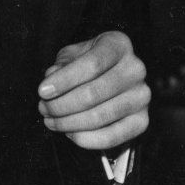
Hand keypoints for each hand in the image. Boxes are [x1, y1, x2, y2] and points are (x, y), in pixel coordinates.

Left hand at [38, 30, 149, 149]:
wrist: (112, 77)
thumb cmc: (89, 64)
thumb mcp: (73, 55)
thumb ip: (61, 65)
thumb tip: (52, 80)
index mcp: (119, 45)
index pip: (92, 64)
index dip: (64, 80)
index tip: (42, 91)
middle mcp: (135, 69)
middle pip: (94, 93)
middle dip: (61, 105)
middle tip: (44, 108)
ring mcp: (142, 96)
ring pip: (99, 117)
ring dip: (68, 123)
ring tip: (52, 121)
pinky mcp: (142, 121)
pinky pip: (111, 137)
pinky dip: (85, 139)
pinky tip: (69, 133)